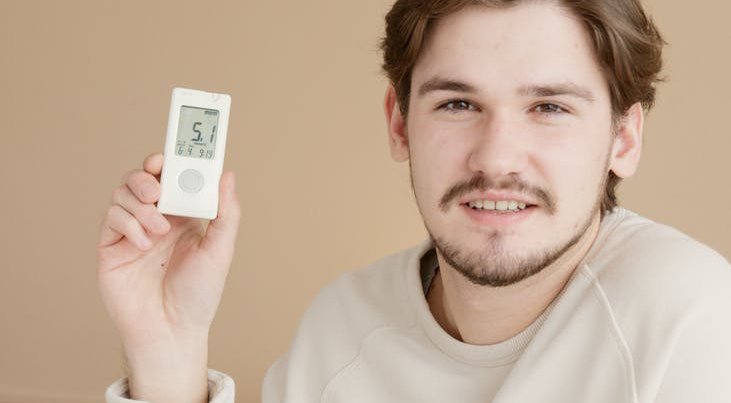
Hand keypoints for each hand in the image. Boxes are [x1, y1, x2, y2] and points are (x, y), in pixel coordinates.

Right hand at [97, 153, 240, 401]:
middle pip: (144, 177)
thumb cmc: (199, 294)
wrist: (171, 330)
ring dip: (140, 203)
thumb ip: (226, 213)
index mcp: (185, 215)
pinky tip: (144, 244)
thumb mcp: (221, 251)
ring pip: (125, 193)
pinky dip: (128, 224)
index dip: (172, 161)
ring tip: (158, 228)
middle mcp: (158, 217)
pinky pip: (112, 217)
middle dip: (148, 175)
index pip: (174, 177)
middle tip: (157, 188)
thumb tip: (228, 175)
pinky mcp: (112, 245)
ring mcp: (133, 230)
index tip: (174, 154)